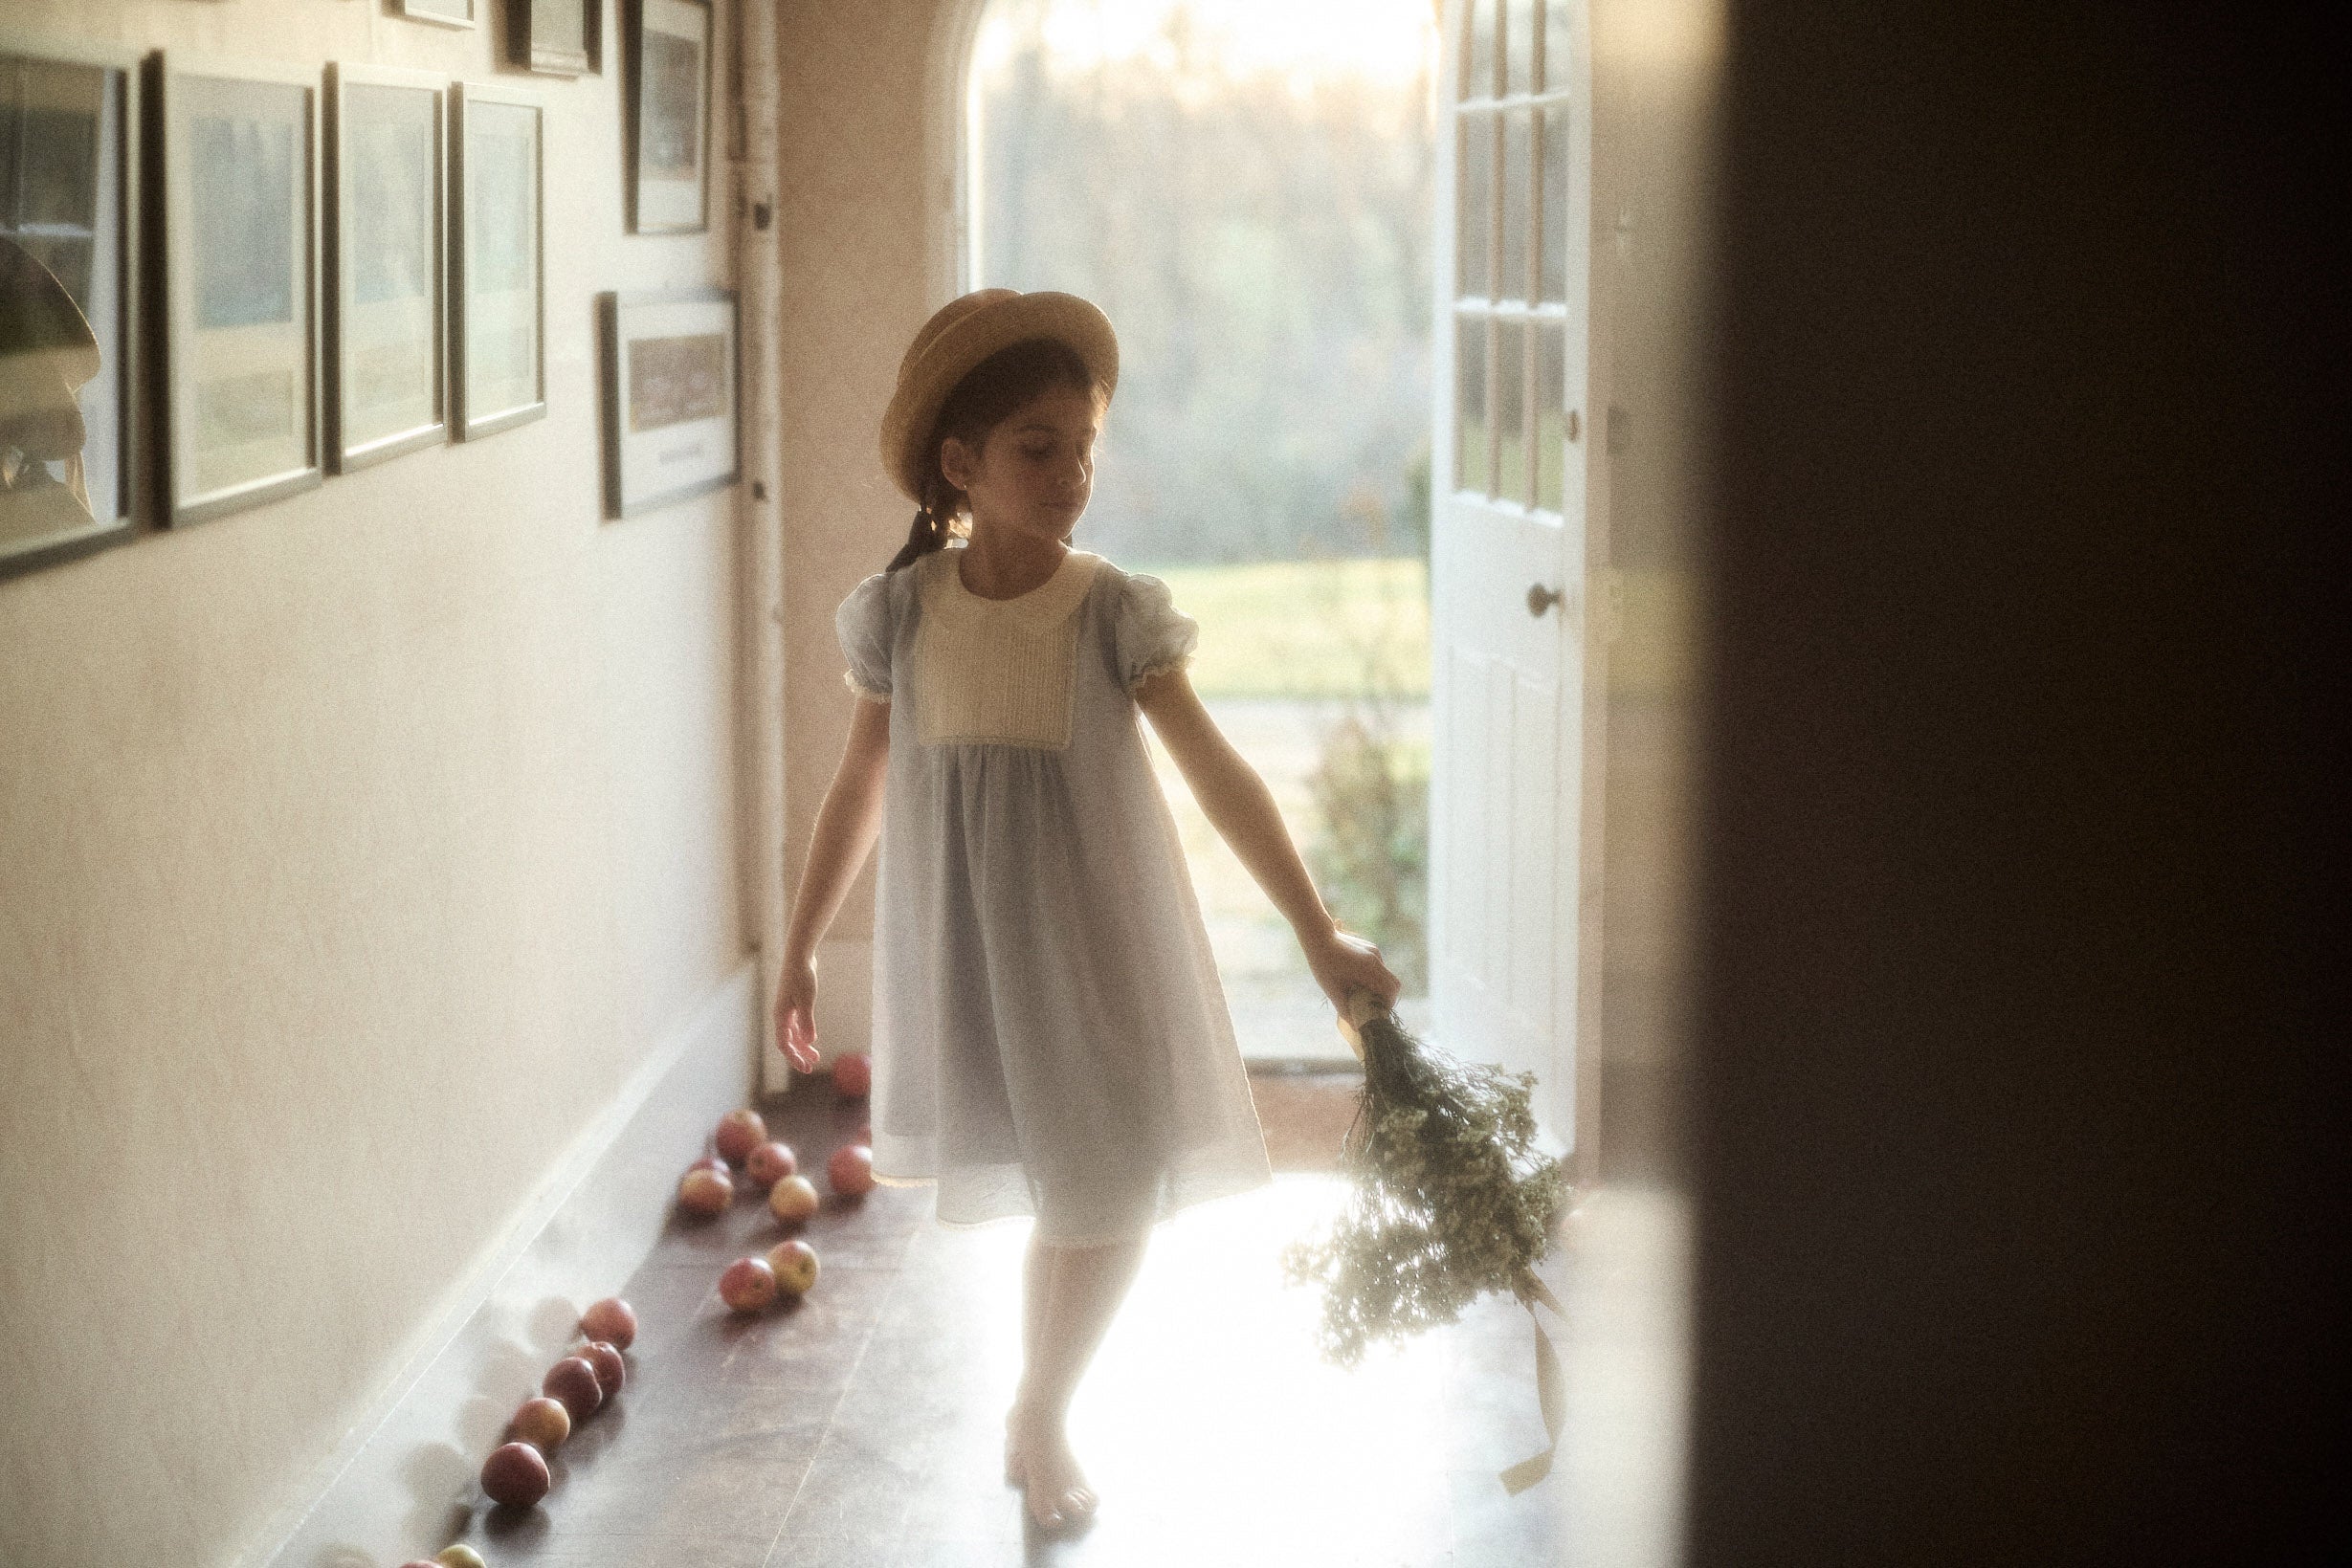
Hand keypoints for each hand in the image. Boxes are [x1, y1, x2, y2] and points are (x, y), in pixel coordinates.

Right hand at [772, 953, 818, 1072]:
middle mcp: (781, 1015)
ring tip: (815, 1057)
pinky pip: (796, 1025)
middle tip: (810, 1068)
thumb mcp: (806, 1001)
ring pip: (792, 1034)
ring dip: (802, 1046)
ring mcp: (787, 1009)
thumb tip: (809, 1042)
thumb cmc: (802, 977)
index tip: (806, 1068)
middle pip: (788, 1042)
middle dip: (798, 1056)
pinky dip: (803, 1034)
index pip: (784, 1044)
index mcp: (780, 1016)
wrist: (800, 956)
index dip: (794, 1058)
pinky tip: (811, 1039)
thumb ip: (807, 1022)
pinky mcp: (794, 1003)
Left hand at [1301, 923, 1402, 1017]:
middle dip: (1388, 997)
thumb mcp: (1332, 990)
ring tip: (1364, 993)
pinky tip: (1358, 978)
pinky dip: (1375, 976)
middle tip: (1374, 1006)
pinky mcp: (1371, 947)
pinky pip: (1379, 966)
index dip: (1388, 1004)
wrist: (1318, 937)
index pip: (1391, 990)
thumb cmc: (1323, 965)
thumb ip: (1345, 1009)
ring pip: (1387, 974)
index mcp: (1370, 969)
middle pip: (1394, 983)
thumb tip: (1355, 1027)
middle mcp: (1376, 959)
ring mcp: (1375, 951)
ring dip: (1381, 986)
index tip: (1378, 1012)